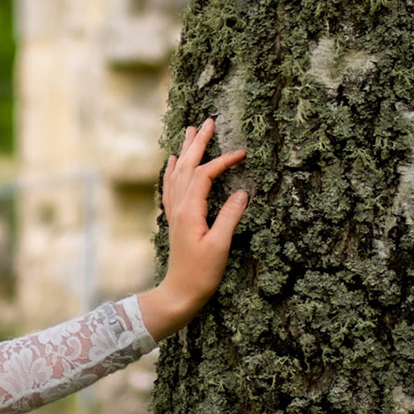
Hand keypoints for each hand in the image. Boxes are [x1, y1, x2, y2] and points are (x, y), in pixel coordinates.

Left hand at [138, 117, 247, 340]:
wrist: (180, 291)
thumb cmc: (202, 273)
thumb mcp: (221, 246)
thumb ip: (230, 217)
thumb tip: (242, 192)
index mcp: (189, 211)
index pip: (204, 175)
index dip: (222, 161)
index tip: (242, 153)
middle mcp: (178, 207)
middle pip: (186, 167)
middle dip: (197, 143)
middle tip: (207, 121)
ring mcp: (174, 211)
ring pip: (176, 172)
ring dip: (184, 150)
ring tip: (189, 130)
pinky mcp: (174, 218)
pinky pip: (170, 185)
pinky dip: (173, 169)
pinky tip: (172, 161)